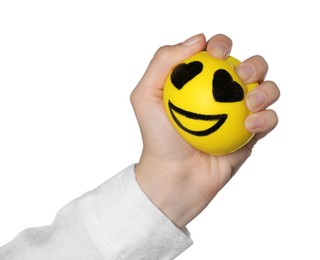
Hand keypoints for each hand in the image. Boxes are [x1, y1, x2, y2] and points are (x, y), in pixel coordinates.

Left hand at [130, 33, 279, 227]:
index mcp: (202, 81)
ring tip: (249, 102)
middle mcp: (223, 95)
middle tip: (239, 76)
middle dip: (253, 65)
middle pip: (250, 67)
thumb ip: (162, 62)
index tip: (215, 54)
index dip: (221, 44)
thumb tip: (198, 39)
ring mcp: (239, 114)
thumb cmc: (157, 138)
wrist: (173, 176)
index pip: (218, 53)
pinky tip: (250, 124)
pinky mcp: (252, 134)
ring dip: (266, 89)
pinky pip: (270, 119)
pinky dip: (266, 117)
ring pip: (267, 90)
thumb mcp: (144, 96)